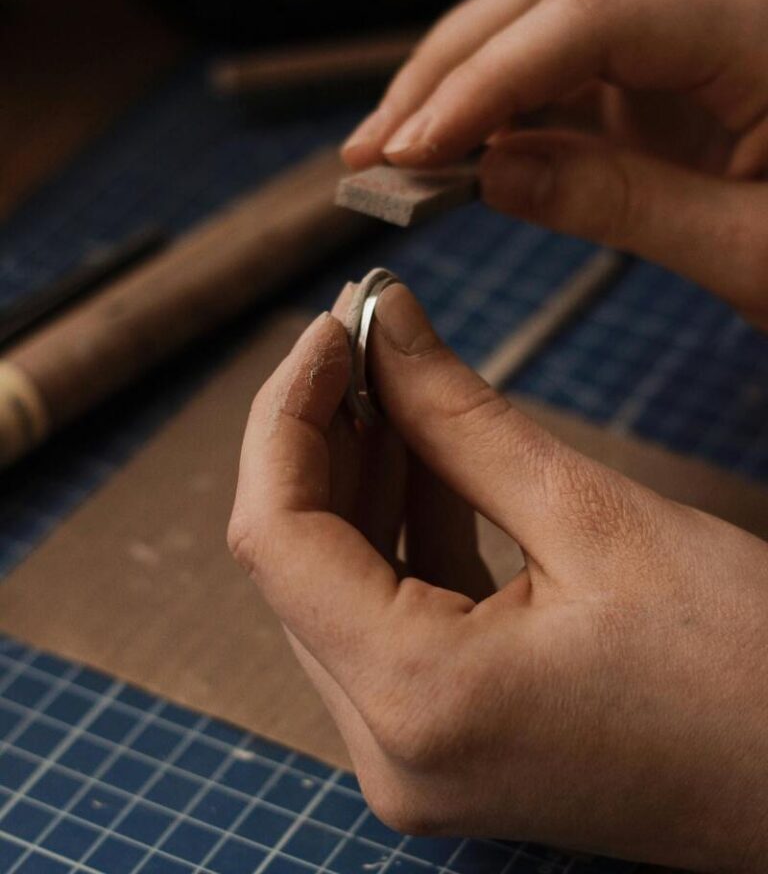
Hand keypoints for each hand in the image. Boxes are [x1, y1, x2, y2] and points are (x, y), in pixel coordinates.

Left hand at [228, 281, 767, 872]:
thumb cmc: (744, 668)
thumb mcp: (593, 516)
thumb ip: (461, 416)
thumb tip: (384, 321)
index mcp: (417, 700)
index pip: (274, 536)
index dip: (286, 413)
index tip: (332, 326)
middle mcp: (389, 749)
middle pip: (296, 559)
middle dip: (322, 431)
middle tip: (363, 332)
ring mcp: (412, 754)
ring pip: (337, 582)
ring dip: (361, 472)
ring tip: (391, 374)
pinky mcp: (446, 738)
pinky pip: (389, 615)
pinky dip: (401, 527)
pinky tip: (425, 450)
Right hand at [342, 0, 767, 328]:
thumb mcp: (751, 250)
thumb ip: (620, 205)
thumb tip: (491, 174)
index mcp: (754, 28)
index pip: (585, 21)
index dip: (483, 81)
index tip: (410, 148)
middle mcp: (709, 8)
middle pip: (543, 2)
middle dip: (444, 73)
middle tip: (372, 153)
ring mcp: (681, 37)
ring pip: (538, 29)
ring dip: (458, 89)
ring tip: (393, 158)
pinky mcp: (661, 76)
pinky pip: (560, 75)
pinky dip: (499, 115)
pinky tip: (456, 156)